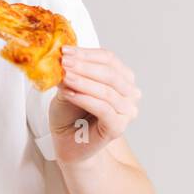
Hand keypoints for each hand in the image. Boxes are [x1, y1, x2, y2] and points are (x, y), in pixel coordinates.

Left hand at [49, 45, 140, 162]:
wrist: (67, 142)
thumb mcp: (68, 85)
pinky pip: (104, 109)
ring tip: (64, 77)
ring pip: (107, 91)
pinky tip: (70, 93)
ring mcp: (126, 112)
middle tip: (64, 62)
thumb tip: (65, 56)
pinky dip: (85, 99)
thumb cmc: (70, 113)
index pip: (109, 59)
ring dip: (83, 82)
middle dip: (84, 66)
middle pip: (110, 73)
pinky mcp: (118, 128)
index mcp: (122, 78)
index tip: (65, 51)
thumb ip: (71, 72)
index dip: (87, 53)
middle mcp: (129, 94)